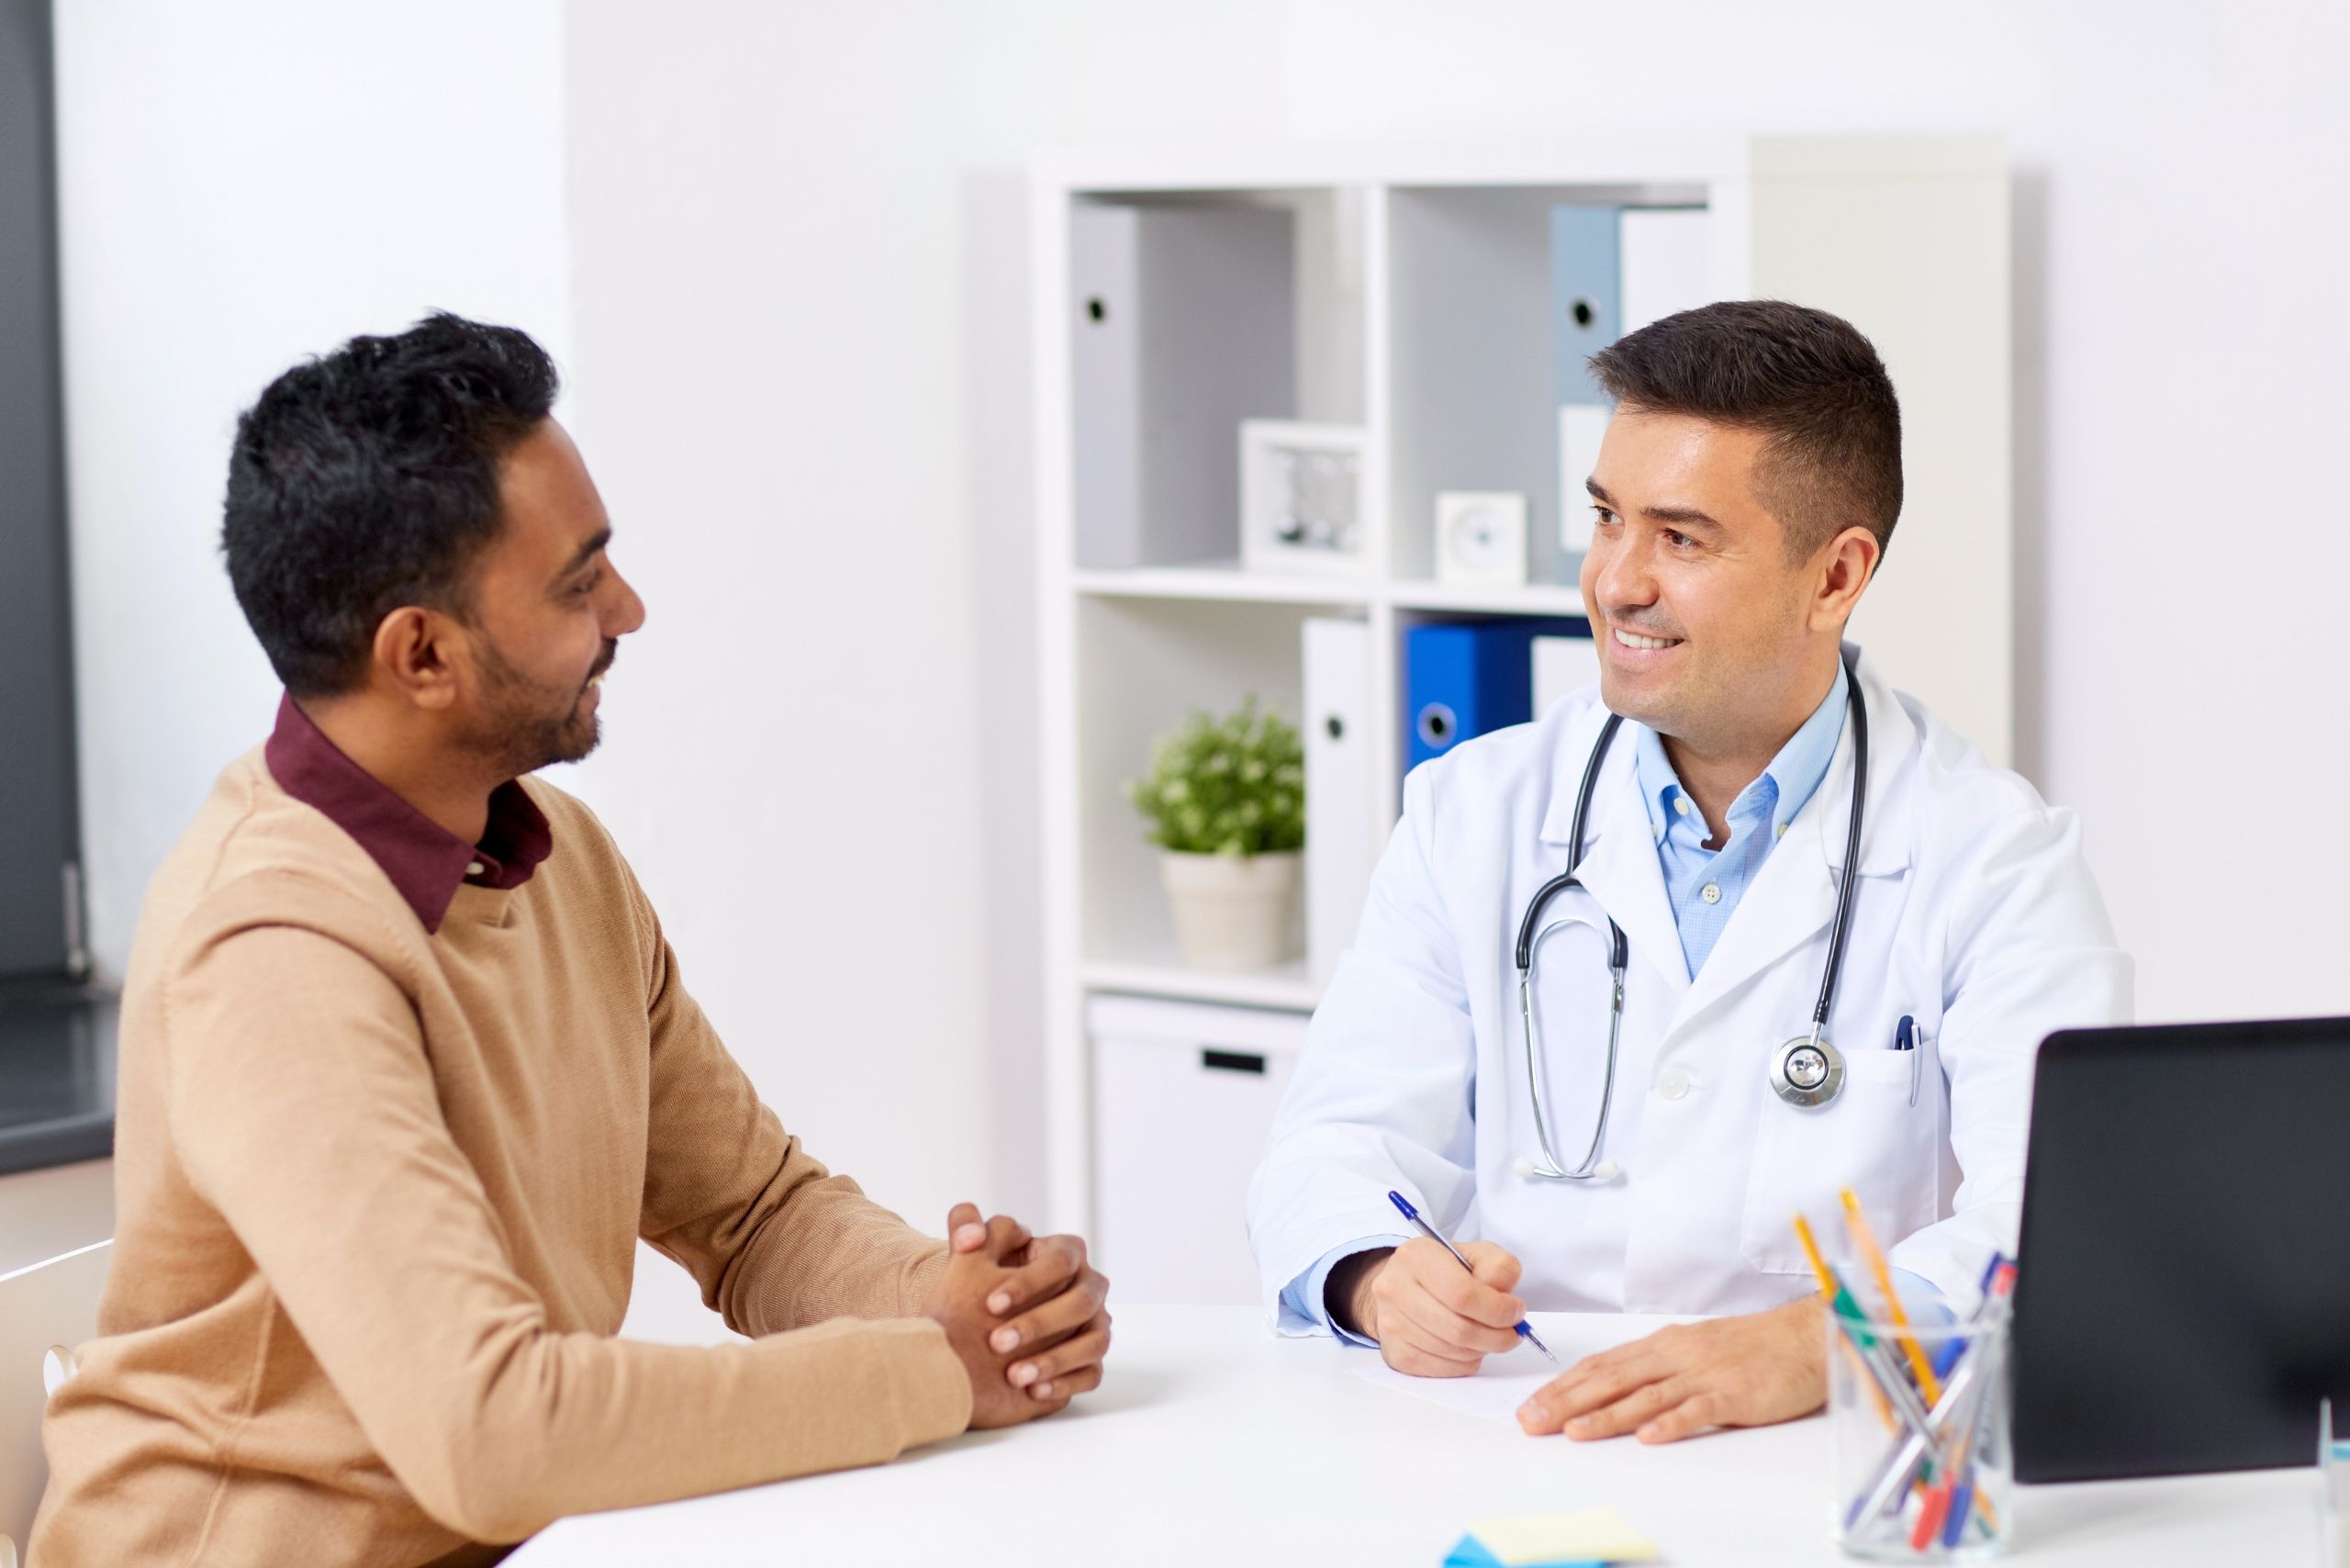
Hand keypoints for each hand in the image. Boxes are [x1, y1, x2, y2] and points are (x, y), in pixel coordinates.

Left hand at [935, 1204, 1110, 1417]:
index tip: (990, 1304)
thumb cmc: (979, 1286)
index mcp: (1067, 1254)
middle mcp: (1089, 1287)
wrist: (980, 1328)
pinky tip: (1033, 1391)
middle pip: (1081, 1302)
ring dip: (1055, 1359)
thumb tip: (969, 1236)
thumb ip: (964, 1228)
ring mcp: (1094, 1325)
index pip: (1061, 1262)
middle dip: (1039, 1323)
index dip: (1029, 1281)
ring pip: (1094, 1341)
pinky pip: (1092, 1374)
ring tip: (1015, 1375)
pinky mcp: (1089, 1361)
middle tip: (996, 1342)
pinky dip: (1065, 1383)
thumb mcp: (969, 1255)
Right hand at [1342, 1237, 1527, 1376]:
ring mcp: (1391, 1324)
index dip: (1497, 1309)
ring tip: (1489, 1335)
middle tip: (1512, 1332)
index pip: (1462, 1294)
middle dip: (1497, 1336)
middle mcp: (1395, 1289)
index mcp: (1416, 1256)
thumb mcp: (1477, 1254)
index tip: (1516, 1311)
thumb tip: (1505, 1301)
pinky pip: (1444, 1369)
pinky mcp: (1396, 1353)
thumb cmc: (1446, 1271)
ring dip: (1483, 1349)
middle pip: (1459, 1329)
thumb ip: (1499, 1267)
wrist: (1405, 1286)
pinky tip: (1469, 1345)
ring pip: (1453, 1352)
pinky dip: (1466, 1362)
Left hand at [1515, 1295, 1825, 1443]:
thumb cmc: (1749, 1346)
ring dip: (1607, 1415)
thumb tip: (1609, 1385)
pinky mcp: (1736, 1394)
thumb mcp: (1692, 1348)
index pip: (1601, 1364)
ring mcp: (1704, 1374)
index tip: (1531, 1404)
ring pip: (1646, 1395)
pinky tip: (1648, 1436)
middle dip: (1567, 1401)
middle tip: (1532, 1421)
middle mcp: (1675, 1355)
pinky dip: (1671, 1422)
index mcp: (1662, 1344)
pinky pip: (1699, 1408)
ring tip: (1573, 1431)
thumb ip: (1654, 1365)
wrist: (1803, 1337)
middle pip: (1612, 1378)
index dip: (1563, 1385)